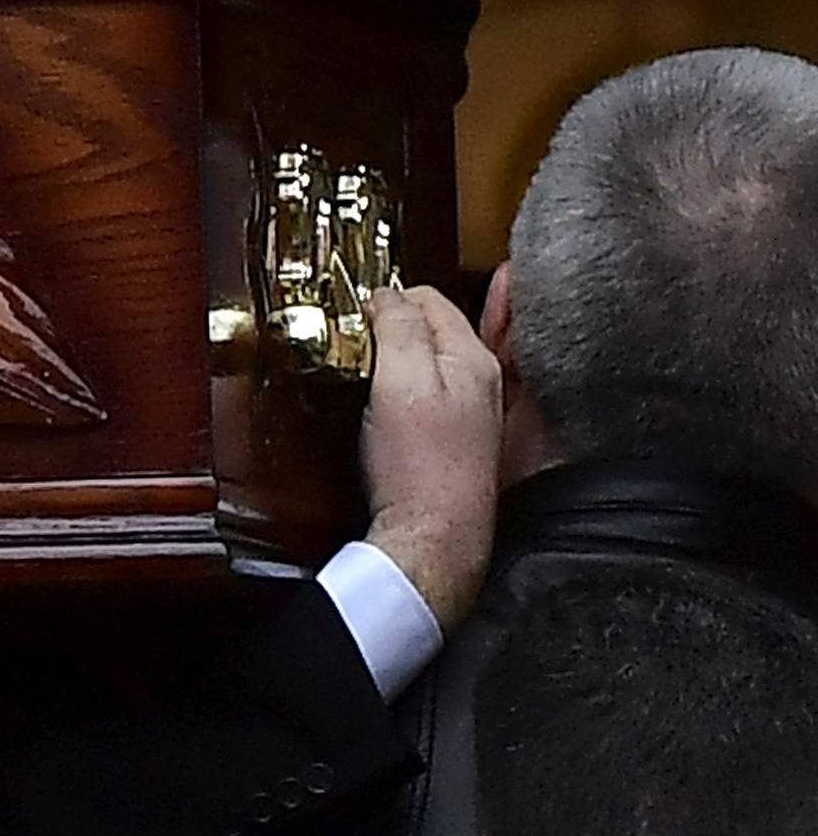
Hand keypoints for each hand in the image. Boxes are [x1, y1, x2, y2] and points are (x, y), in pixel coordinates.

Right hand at [359, 285, 501, 635]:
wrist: (431, 540)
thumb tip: (386, 295)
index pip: (429, 296)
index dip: (386, 297)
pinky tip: (387, 401)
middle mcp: (480, 382)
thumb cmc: (418, 469)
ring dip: (402, 354)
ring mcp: (471, 414)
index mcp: (472, 357)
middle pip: (433, 328)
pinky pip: (428, 396)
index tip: (354, 313)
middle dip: (397, 321)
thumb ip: (398, 327)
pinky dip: (407, 387)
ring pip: (431, 363)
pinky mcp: (455, 445)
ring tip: (370, 360)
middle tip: (360, 330)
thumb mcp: (400, 382)